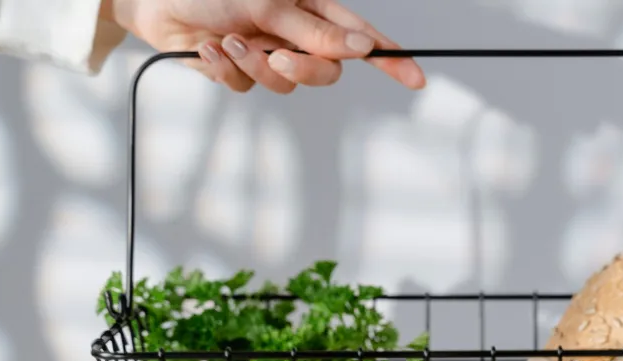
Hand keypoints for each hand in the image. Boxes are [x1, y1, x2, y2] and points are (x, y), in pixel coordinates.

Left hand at [101, 0, 425, 93]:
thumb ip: (313, 30)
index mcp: (310, 8)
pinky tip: (206, 49)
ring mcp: (267, 53)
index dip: (391, 58)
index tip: (416, 78)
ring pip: (284, 85)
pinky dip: (225, 72)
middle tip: (276, 57)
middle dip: (301, 70)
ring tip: (227, 43)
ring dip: (253, 68)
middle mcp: (293, 32)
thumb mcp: (267, 3)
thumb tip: (360, 47)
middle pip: (326, 71)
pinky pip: (247, 89)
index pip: (361, 36)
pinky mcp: (237, 71)